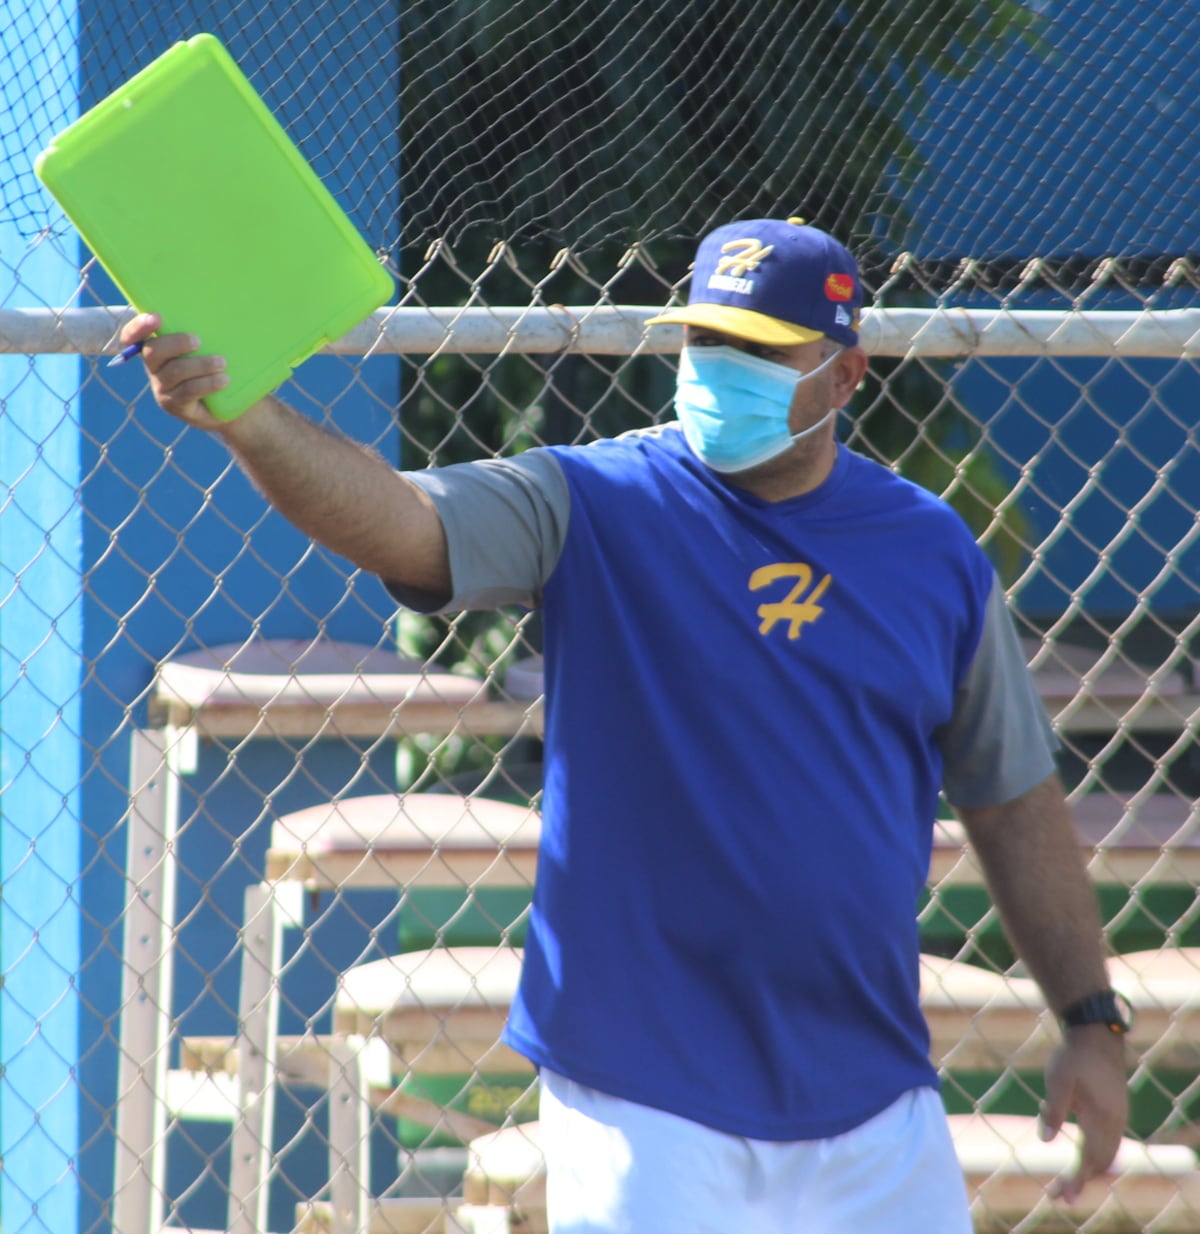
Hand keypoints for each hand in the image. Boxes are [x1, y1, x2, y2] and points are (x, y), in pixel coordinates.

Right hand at [119, 312, 230, 430]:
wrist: (227, 405)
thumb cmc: (217, 367)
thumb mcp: (210, 347)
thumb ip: (204, 332)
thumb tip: (217, 309)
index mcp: (157, 346)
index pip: (134, 335)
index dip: (138, 327)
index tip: (156, 318)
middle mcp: (154, 366)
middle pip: (153, 351)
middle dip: (177, 343)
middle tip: (199, 341)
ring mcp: (162, 387)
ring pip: (175, 371)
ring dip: (201, 364)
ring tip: (222, 363)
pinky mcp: (174, 404)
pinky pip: (188, 391)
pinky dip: (208, 383)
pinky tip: (223, 380)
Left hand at [1039, 1025, 1129, 1202]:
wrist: (1097, 1037)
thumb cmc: (1074, 1057)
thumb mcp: (1058, 1079)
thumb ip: (1054, 1110)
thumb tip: (1046, 1141)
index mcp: (1100, 1117)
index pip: (1088, 1158)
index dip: (1076, 1179)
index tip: (1062, 1196)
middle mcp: (1114, 1123)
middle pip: (1099, 1162)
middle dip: (1079, 1180)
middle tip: (1057, 1196)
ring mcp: (1118, 1118)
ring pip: (1107, 1155)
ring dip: (1088, 1170)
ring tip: (1067, 1181)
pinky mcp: (1116, 1113)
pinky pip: (1109, 1143)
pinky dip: (1095, 1155)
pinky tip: (1081, 1158)